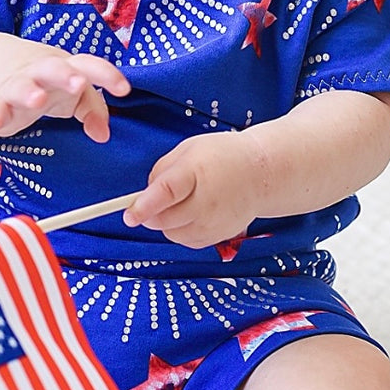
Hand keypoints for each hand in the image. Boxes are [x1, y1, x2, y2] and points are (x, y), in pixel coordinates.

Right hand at [0, 50, 129, 142]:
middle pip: (55, 69)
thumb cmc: (45, 81)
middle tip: (79, 84)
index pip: (89, 65)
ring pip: (23, 85)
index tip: (124, 90)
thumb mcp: (71, 92)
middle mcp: (42, 72)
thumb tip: (104, 135)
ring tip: (38, 99)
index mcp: (66, 68)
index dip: (107, 75)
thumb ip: (92, 110)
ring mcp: (17, 85)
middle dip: (67, 75)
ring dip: (30, 91)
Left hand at [123, 131, 260, 248]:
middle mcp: (206, 202)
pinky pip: (185, 240)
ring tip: (180, 201)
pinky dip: (180, 229)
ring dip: (165, 221)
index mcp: (196, 172)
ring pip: (171, 233)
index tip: (129, 215)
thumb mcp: (188, 149)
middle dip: (149, 213)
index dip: (144, 206)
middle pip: (164, 219)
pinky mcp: (218, 237)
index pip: (167, 193)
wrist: (261, 174)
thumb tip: (145, 195)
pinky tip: (191, 212)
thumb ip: (162, 170)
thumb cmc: (222, 156)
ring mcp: (214, 223)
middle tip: (149, 200)